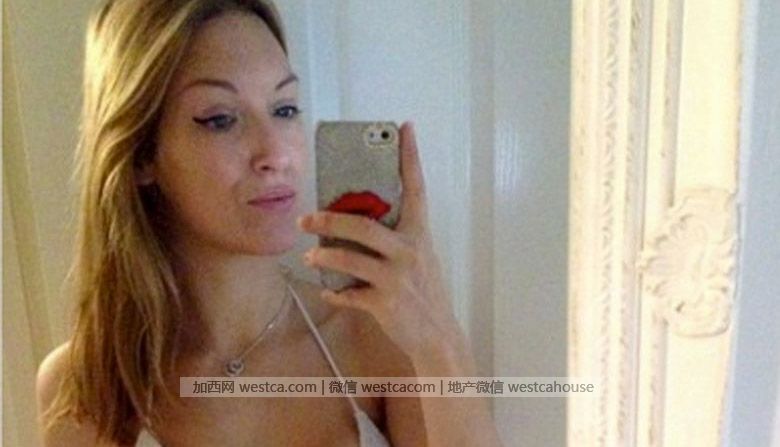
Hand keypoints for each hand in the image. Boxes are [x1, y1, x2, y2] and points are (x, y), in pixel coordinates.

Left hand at [297, 122, 465, 359]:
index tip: (404, 128)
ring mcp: (397, 278)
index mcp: (420, 234)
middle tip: (306, 217)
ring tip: (309, 256)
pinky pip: (350, 295)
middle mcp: (409, 252)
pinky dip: (336, 293)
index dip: (410, 157)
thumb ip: (395, 238)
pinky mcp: (385, 304)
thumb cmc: (425, 292)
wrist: (438, 336)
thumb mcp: (419, 258)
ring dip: (325, 256)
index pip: (416, 188)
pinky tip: (328, 291)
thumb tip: (357, 221)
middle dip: (331, 220)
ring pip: (351, 260)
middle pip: (365, 226)